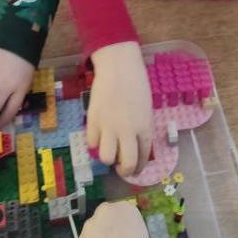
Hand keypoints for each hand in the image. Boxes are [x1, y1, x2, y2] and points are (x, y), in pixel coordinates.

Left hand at [75, 201, 159, 237]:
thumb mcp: (141, 236)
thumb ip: (128, 228)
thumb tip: (120, 233)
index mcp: (125, 208)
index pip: (119, 210)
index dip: (119, 225)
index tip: (122, 236)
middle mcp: (105, 212)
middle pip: (102, 216)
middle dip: (105, 228)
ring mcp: (89, 227)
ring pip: (91, 231)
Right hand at [88, 42, 152, 176]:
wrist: (119, 67)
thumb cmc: (136, 83)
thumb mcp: (146, 108)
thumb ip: (141, 127)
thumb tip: (134, 144)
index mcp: (145, 127)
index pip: (143, 157)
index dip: (139, 167)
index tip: (134, 169)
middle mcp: (128, 131)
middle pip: (127, 164)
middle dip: (124, 170)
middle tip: (121, 167)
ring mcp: (109, 126)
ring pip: (106, 158)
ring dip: (107, 156)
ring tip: (108, 148)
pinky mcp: (93, 119)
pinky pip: (91, 142)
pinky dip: (94, 141)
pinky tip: (98, 133)